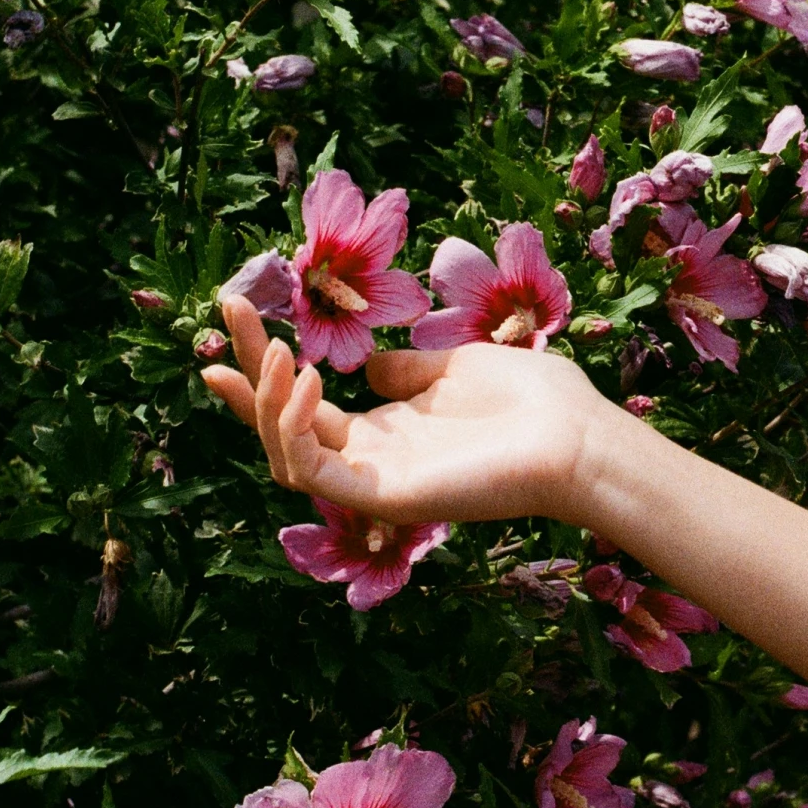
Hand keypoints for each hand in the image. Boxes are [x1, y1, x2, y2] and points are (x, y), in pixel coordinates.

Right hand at [202, 296, 615, 528]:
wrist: (577, 438)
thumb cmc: (532, 402)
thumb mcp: (455, 368)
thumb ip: (406, 371)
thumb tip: (369, 365)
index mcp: (386, 430)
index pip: (303, 405)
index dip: (265, 367)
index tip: (237, 314)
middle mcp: (371, 458)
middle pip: (281, 423)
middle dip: (247, 370)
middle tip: (230, 309)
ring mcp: (374, 481)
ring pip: (284, 453)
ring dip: (264, 399)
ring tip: (277, 348)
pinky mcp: (383, 497)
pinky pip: (312, 472)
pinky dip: (294, 427)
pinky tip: (306, 379)